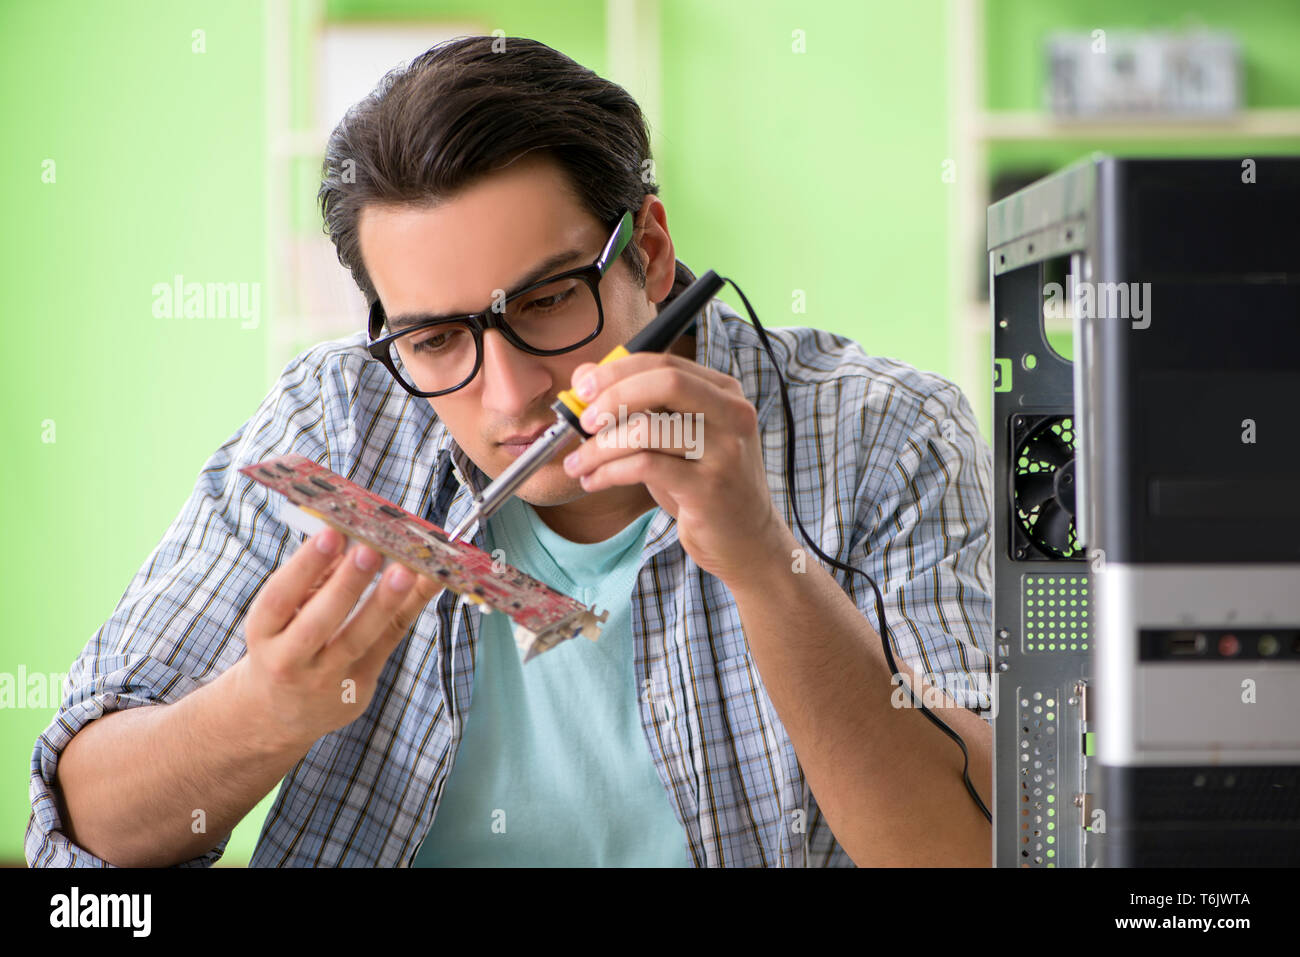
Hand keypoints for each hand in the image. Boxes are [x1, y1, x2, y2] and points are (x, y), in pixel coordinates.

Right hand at [235, 528, 441, 750]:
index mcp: (263, 633)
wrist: (281, 714)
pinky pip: (388, 643)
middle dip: (346, 585)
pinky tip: (428, 583)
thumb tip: (348, 538)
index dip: (304, 566)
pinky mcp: (359, 687)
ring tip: (405, 571)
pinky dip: (408, 610)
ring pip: (357, 639)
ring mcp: (325, 679)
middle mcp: (289, 661)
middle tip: (370, 550)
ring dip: (383, 602)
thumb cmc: (287, 644)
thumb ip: (314, 579)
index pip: (279, 598)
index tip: (331, 533)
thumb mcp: (285, 615)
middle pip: (318, 624)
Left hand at [561, 352, 792, 585]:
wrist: (747, 540)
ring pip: (648, 429)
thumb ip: (639, 406)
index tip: (582, 388)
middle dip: (613, 396)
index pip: (665, 362)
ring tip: (579, 463)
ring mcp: (725, 451)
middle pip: (665, 382)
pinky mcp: (710, 488)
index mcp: (724, 393)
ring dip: (600, 446)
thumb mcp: (675, 439)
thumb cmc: (703, 484)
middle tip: (582, 420)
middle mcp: (732, 414)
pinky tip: (594, 481)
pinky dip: (608, 472)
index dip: (617, 370)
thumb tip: (584, 377)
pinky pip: (645, 467)